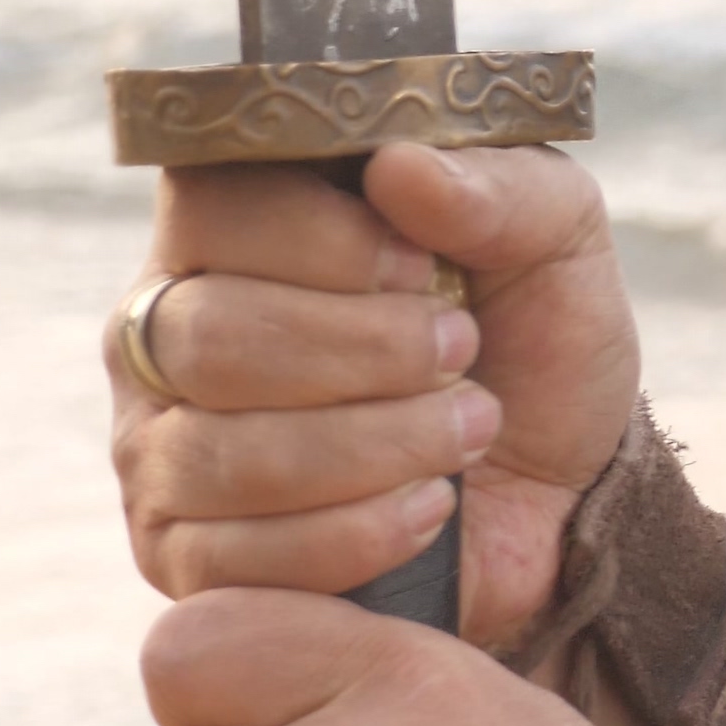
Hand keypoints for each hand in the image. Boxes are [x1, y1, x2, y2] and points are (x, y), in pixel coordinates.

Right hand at [109, 142, 638, 654]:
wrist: (565, 492)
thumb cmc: (535, 343)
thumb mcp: (555, 241)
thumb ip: (499, 187)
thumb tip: (400, 168)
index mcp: (233, 228)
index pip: (210, 206)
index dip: (322, 241)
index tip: (422, 268)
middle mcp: (166, 331)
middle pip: (205, 335)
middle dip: (364, 352)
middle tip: (462, 353)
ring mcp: (160, 448)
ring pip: (218, 452)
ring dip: (375, 445)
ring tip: (467, 430)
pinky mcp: (183, 556)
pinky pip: (237, 557)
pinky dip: (359, 531)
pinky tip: (432, 507)